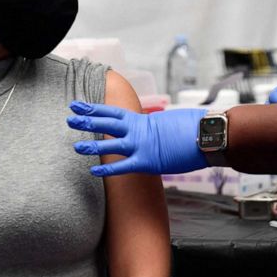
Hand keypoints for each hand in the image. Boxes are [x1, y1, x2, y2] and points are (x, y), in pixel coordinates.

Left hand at [67, 101, 208, 176]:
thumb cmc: (192, 126)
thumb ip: (154, 124)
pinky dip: (107, 170)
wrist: (207, 135)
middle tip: (69, 117)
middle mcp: (138, 130)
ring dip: (91, 145)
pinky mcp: (147, 162)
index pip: (112, 112)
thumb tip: (150, 126)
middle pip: (106, 123)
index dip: (94, 109)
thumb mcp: (168, 120)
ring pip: (110, 145)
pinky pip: (123, 167)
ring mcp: (141, 146)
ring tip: (75, 146)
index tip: (79, 105)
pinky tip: (93, 171)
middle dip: (86, 120)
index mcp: (142, 119)